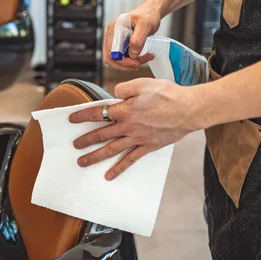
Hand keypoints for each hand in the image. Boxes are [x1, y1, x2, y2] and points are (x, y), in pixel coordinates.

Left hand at [69, 78, 200, 179]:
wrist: (189, 110)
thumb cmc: (168, 94)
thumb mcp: (143, 83)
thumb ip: (124, 89)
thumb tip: (114, 95)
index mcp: (125, 110)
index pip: (98, 113)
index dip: (82, 115)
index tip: (71, 119)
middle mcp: (128, 126)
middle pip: (101, 134)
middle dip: (85, 140)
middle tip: (74, 145)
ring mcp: (137, 138)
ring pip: (111, 150)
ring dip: (95, 156)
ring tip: (82, 163)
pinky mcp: (148, 146)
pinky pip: (130, 160)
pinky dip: (119, 168)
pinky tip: (109, 176)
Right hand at [103, 2, 162, 71]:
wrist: (150, 12)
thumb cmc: (148, 16)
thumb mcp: (145, 25)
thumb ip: (138, 39)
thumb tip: (132, 55)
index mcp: (113, 29)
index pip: (111, 52)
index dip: (123, 61)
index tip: (137, 63)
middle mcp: (110, 35)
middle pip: (110, 58)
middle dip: (125, 65)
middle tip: (139, 65)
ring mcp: (113, 40)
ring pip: (115, 60)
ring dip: (128, 65)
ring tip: (143, 60)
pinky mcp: (119, 44)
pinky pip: (120, 57)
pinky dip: (129, 61)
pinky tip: (140, 58)